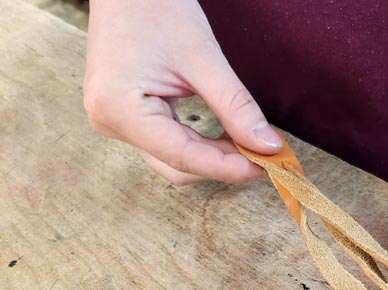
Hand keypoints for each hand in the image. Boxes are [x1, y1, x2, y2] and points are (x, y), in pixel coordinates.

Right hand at [83, 0, 280, 184]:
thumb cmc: (155, 8)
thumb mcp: (203, 58)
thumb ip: (236, 106)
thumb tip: (268, 146)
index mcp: (119, 109)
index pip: (183, 157)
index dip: (229, 168)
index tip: (268, 167)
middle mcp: (111, 123)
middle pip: (177, 167)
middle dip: (223, 166)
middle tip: (266, 158)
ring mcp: (116, 122)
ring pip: (174, 161)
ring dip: (215, 159)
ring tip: (251, 147)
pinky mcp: (127, 118)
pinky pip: (169, 145)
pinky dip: (201, 146)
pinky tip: (229, 139)